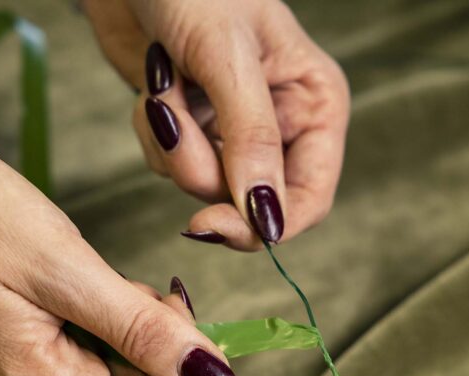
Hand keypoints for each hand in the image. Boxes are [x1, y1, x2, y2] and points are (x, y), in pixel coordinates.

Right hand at [0, 79, 237, 375]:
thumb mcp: (68, 270)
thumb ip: (145, 332)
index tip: (176, 318)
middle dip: (164, 353)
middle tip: (146, 290)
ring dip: (139, 334)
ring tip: (110, 281)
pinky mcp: (24, 353)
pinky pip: (94, 358)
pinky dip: (114, 324)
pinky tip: (95, 286)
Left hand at [84, 0, 350, 249]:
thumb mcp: (229, 58)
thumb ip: (252, 139)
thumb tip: (265, 218)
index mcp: (315, 104)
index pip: (309, 198)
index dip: (267, 223)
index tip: (215, 225)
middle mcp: (283, 125)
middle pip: (251, 202)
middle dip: (204, 168)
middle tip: (172, 128)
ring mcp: (234, 130)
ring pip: (205, 186)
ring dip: (172, 143)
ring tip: (163, 82)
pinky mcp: (194, 129)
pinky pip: (171, 166)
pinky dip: (153, 133)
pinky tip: (153, 86)